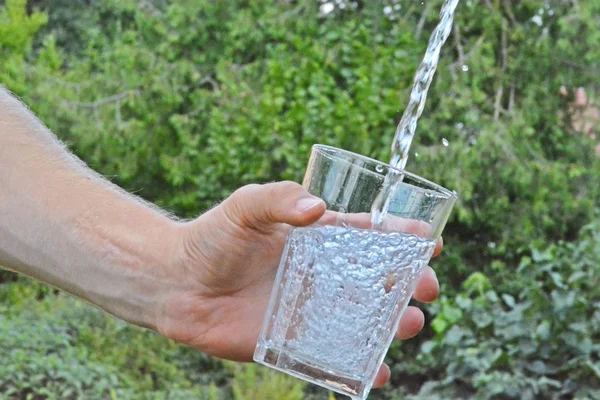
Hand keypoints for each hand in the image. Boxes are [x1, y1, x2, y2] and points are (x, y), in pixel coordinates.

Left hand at [156, 181, 441, 387]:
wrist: (176, 283)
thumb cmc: (211, 239)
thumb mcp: (245, 207)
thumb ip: (279, 200)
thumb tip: (317, 208)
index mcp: (316, 240)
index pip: (369, 237)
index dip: (402, 238)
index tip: (431, 242)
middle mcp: (320, 276)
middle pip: (378, 281)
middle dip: (408, 283)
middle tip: (427, 287)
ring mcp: (310, 311)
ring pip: (363, 321)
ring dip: (393, 326)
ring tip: (409, 325)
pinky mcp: (292, 343)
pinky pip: (333, 359)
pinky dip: (359, 368)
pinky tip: (379, 373)